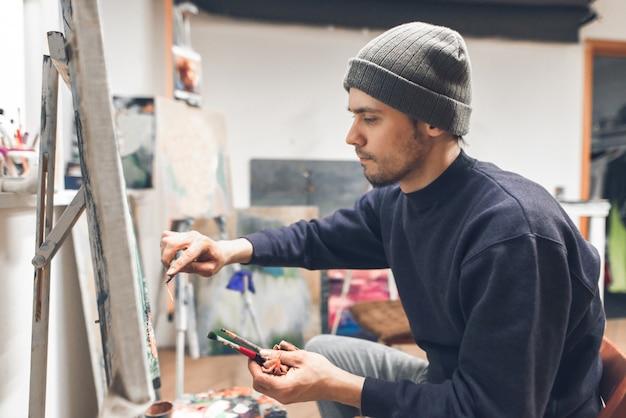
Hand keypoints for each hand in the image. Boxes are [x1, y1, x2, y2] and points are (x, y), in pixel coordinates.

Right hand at [160, 230, 224, 276]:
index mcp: (203, 244)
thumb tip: (177, 269)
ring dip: (165, 254)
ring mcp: (186, 234)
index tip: (169, 273)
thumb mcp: (208, 270)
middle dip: (166, 259)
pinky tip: (171, 254)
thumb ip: (194, 268)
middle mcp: (193, 236)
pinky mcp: (180, 234)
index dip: (177, 265)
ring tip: (172, 263)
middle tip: (170, 271)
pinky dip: (164, 247)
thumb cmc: (214, 261)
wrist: (217, 251)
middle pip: (172, 244)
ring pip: (166, 241)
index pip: (188, 255)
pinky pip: (166, 238)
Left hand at [248, 344, 363, 407]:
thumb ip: (279, 355)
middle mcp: (282, 396)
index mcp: (283, 387)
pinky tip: (287, 363)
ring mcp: (285, 397)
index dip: (253, 365)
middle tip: (264, 354)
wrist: (335, 385)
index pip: (258, 378)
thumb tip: (262, 352)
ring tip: (280, 356)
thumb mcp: (299, 357)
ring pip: (267, 384)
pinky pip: (276, 385)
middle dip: (258, 368)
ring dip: (269, 369)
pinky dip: (276, 373)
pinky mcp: (289, 395)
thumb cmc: (320, 370)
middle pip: (259, 383)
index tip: (253, 354)